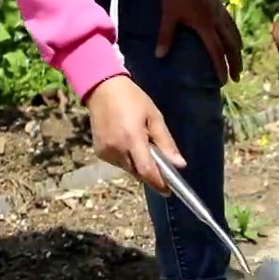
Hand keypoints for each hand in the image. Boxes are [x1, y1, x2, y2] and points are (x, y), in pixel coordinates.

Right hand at [86, 75, 184, 193]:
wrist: (102, 88)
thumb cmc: (133, 100)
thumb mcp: (155, 117)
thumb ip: (166, 143)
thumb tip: (179, 165)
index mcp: (132, 140)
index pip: (147, 171)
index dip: (159, 183)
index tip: (168, 190)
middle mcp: (117, 149)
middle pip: (138, 173)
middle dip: (150, 172)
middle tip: (158, 160)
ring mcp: (105, 152)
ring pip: (128, 169)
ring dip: (138, 164)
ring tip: (140, 144)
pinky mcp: (99, 152)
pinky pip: (118, 163)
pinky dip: (126, 159)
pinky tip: (127, 142)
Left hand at [157, 0, 241, 82]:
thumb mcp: (169, 15)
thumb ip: (166, 36)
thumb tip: (159, 55)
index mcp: (205, 27)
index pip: (216, 52)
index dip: (221, 67)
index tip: (225, 81)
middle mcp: (217, 22)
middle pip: (231, 46)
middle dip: (235, 62)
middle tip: (237, 77)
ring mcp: (221, 14)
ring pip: (235, 35)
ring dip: (238, 50)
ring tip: (240, 61)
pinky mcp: (221, 7)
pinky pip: (232, 25)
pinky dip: (236, 36)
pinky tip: (235, 39)